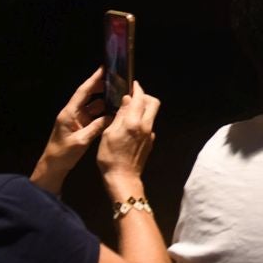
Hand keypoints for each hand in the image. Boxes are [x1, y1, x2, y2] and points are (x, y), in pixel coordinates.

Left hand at [31, 69, 110, 193]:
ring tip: (118, 97)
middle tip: (116, 82)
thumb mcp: (81, 141)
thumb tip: (111, 116)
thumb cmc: (63, 154)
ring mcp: (75, 120)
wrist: (52, 167)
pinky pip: (92, 117)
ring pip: (91, 106)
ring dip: (103, 102)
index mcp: (69, 113)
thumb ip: (96, 127)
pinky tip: (112, 113)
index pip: (83, 92)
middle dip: (100, 87)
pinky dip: (102, 114)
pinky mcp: (79, 127)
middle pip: (87, 96)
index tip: (103, 68)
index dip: (93, 79)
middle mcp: (72, 113)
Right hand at [98, 81, 160, 195]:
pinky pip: (148, 125)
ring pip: (152, 114)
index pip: (139, 98)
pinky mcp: (150, 142)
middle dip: (145, 96)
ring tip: (129, 112)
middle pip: (153, 103)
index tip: (132, 84)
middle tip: (133, 97)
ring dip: (143, 108)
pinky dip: (141, 121)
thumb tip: (127, 100)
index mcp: (134, 122)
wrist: (123, 178)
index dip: (136, 89)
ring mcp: (150, 134)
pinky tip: (130, 127)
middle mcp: (146, 126)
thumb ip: (120, 115)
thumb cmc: (110, 157)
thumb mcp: (109, 133)